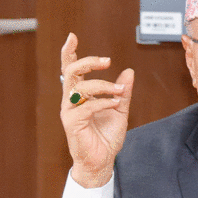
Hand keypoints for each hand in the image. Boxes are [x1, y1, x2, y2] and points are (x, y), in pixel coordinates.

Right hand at [60, 33, 134, 187]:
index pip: (70, 69)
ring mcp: (69, 111)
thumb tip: (129, 72)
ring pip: (80, 87)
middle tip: (108, 61)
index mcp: (79, 94)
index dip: (68, 52)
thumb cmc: (106, 136)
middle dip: (89, 62)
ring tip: (120, 91)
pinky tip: (116, 104)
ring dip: (104, 85)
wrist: (103, 161)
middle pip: (71, 71)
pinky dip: (104, 102)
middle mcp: (70, 100)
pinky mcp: (71, 123)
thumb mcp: (120, 110)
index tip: (72, 36)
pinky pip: (87, 106)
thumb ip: (122, 91)